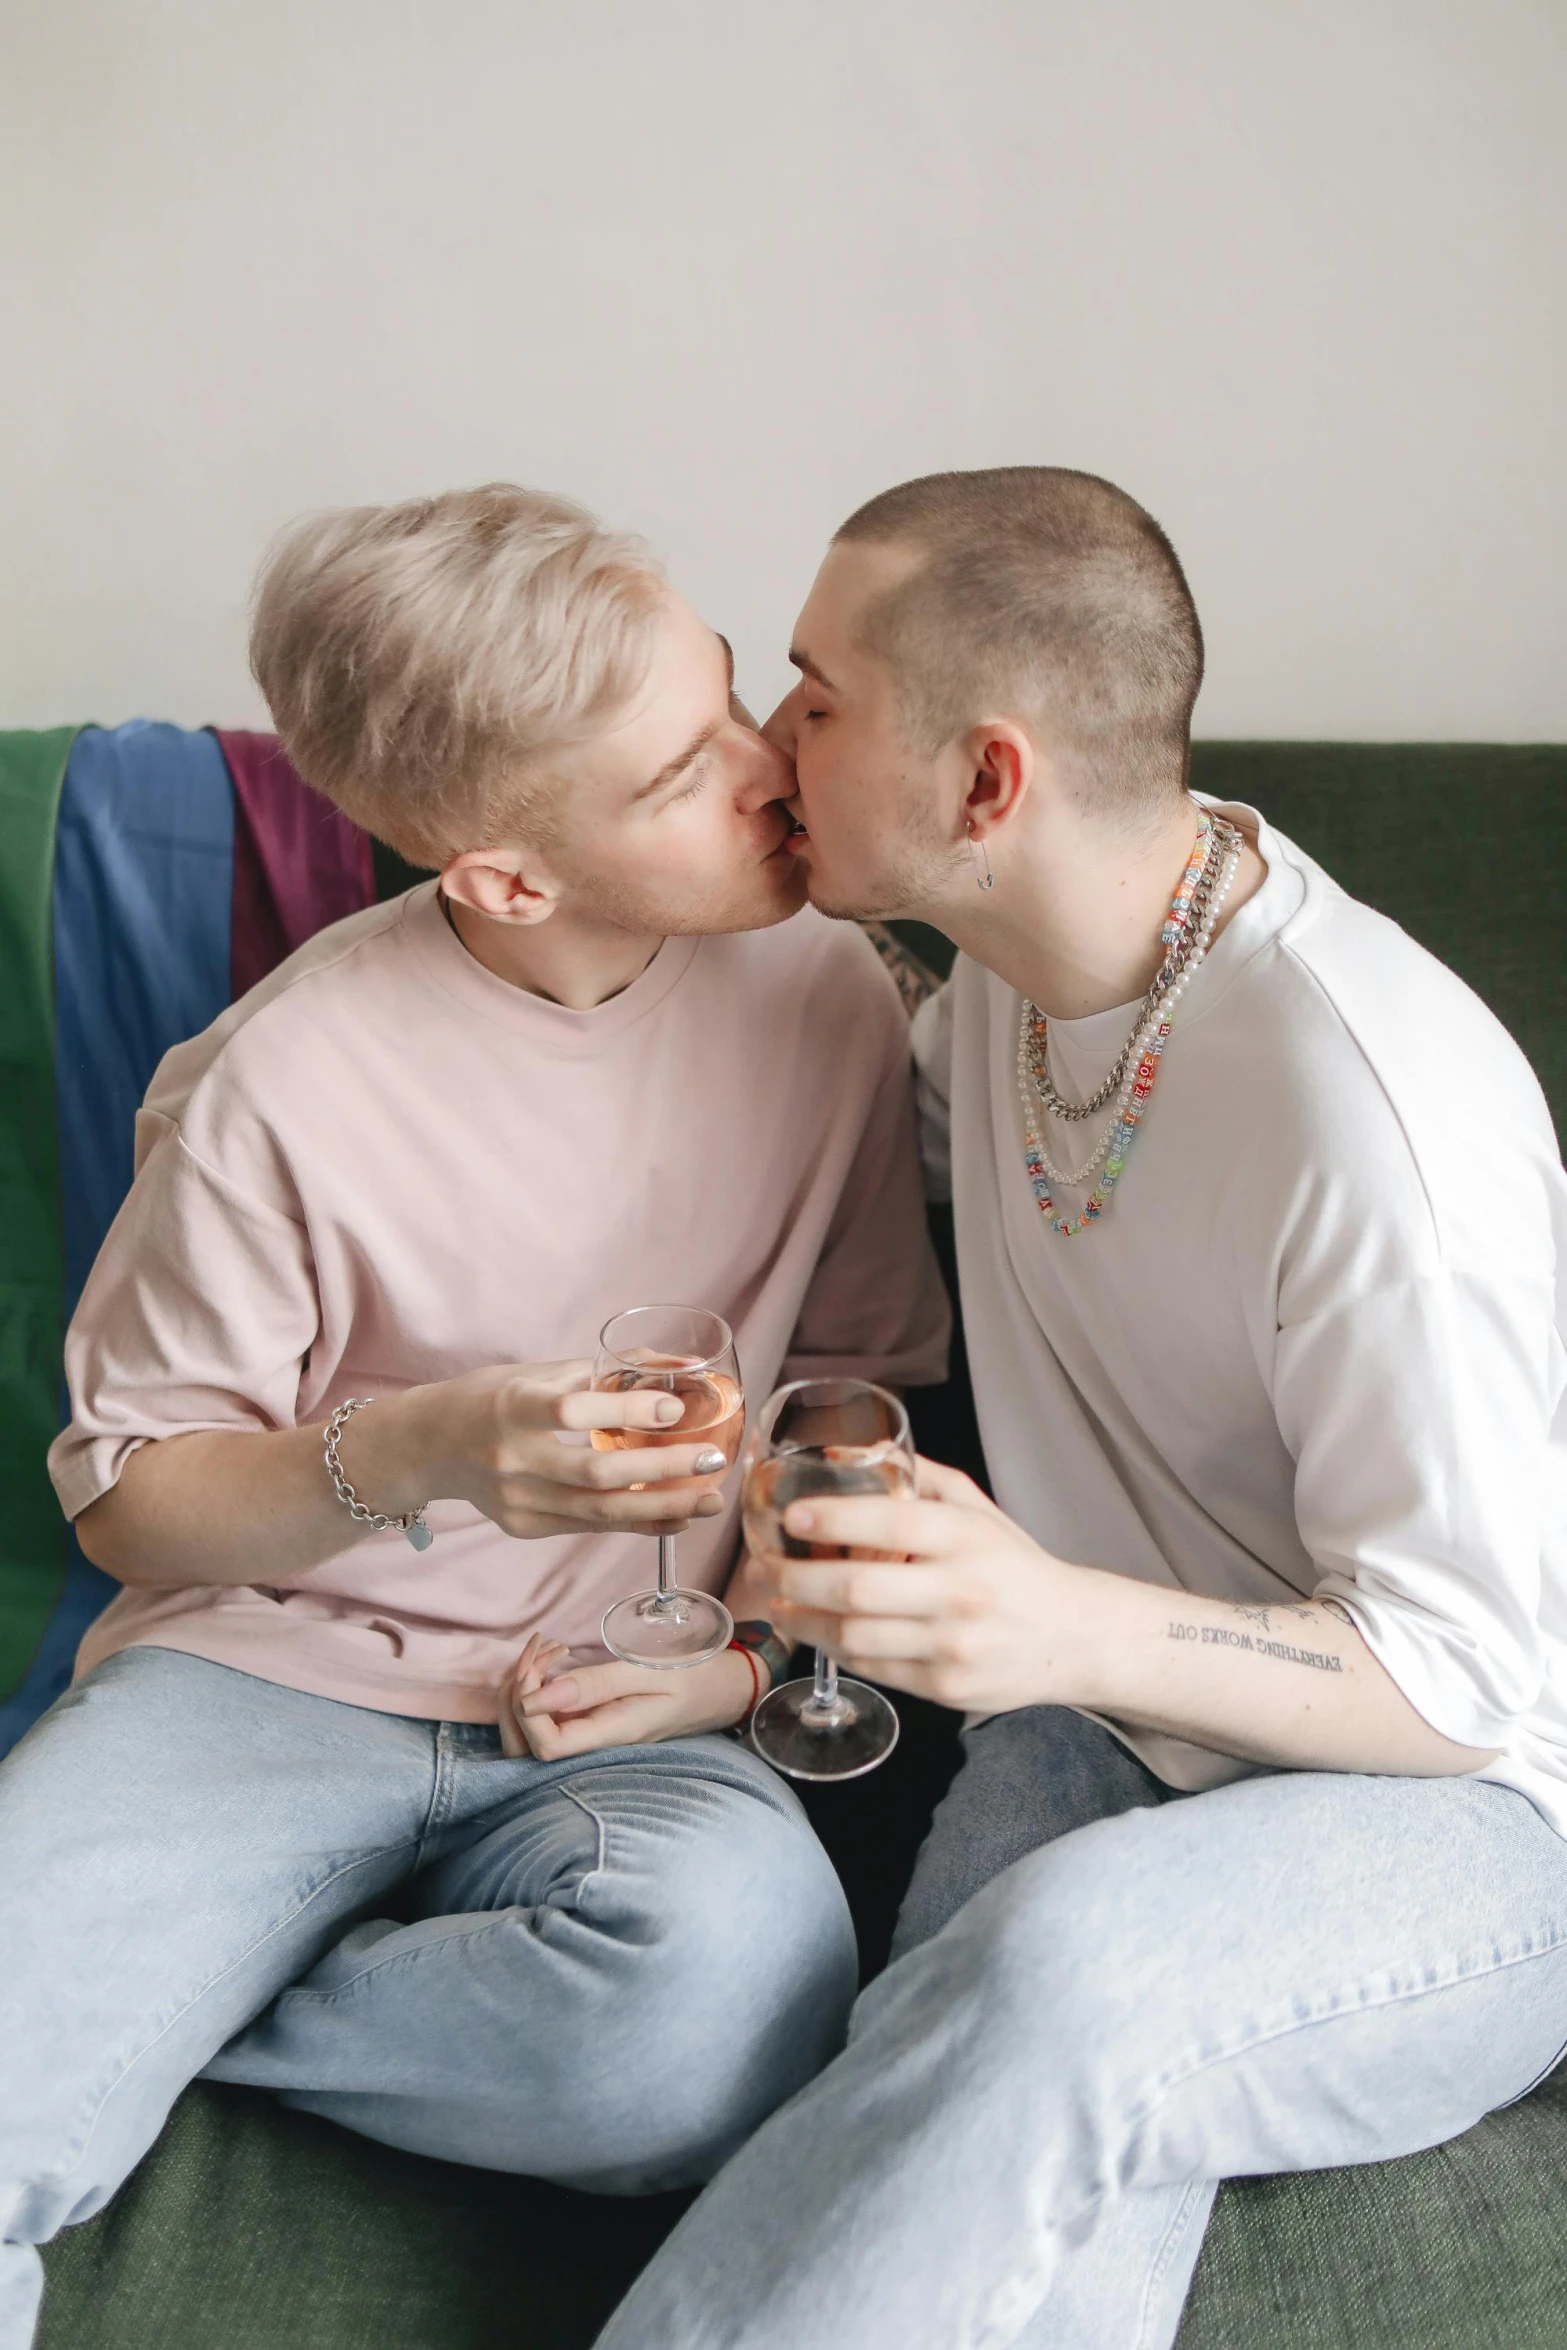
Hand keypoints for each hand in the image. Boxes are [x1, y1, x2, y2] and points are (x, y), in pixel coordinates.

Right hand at [354, 1361, 733, 1540]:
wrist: (430, 1445)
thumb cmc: (492, 1397)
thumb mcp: (540, 1372)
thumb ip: (604, 1371)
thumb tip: (680, 1365)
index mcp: (511, 1407)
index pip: (572, 1412)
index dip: (627, 1410)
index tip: (676, 1408)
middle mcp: (510, 1459)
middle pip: (596, 1475)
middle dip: (663, 1471)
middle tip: (713, 1461)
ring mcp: (516, 1500)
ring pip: (600, 1513)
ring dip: (663, 1508)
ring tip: (710, 1500)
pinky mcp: (525, 1526)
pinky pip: (590, 1528)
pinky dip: (638, 1524)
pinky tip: (677, 1517)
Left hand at [497, 1634, 760, 1759]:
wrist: (722, 1691)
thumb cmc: (693, 1678)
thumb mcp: (647, 1672)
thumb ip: (595, 1684)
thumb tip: (535, 1699)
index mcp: (611, 1736)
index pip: (545, 1747)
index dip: (528, 1708)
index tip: (539, 1663)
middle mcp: (594, 1745)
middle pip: (524, 1749)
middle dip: (515, 1697)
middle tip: (540, 1650)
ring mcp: (589, 1737)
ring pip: (527, 1736)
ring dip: (523, 1690)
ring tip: (547, 1650)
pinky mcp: (587, 1724)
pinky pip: (546, 1718)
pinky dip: (536, 1687)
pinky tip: (554, 1658)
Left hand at [763, 1458, 1098, 1715]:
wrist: (1074, 1637)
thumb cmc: (1015, 1567)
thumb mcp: (978, 1511)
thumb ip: (920, 1480)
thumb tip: (853, 1452)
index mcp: (967, 1538)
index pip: (891, 1523)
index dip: (833, 1518)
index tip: (791, 1514)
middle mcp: (961, 1592)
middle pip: (857, 1589)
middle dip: (795, 1577)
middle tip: (763, 1566)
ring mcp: (952, 1646)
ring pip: (854, 1636)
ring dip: (802, 1619)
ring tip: (778, 1601)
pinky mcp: (945, 1687)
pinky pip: (872, 1668)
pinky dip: (835, 1649)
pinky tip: (816, 1630)